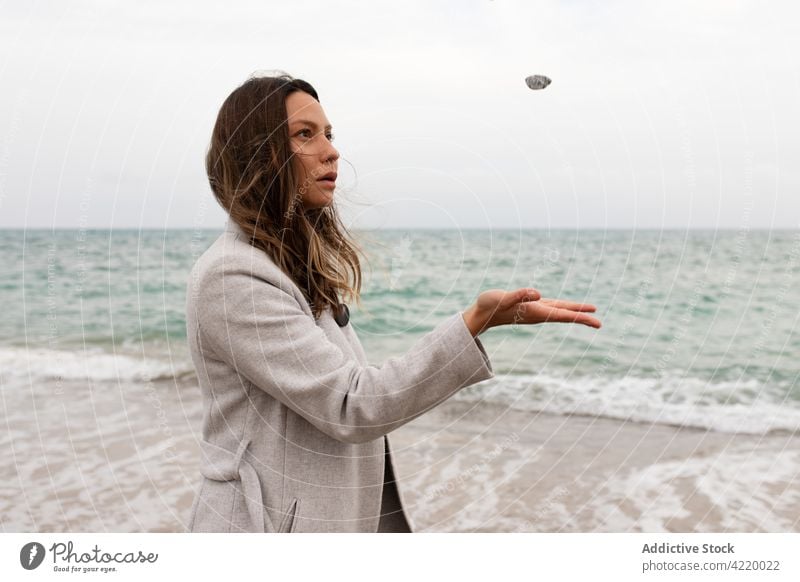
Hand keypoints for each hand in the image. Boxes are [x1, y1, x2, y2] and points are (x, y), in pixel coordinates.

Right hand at [462, 287, 600, 336]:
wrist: (481, 314)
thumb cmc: (490, 305)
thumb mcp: (502, 297)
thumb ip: (519, 295)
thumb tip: (538, 293)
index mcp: (535, 311)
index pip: (562, 314)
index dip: (579, 316)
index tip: (595, 319)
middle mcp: (538, 313)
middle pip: (565, 316)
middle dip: (582, 318)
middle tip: (600, 323)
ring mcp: (536, 311)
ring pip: (560, 312)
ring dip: (575, 312)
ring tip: (591, 312)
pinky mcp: (532, 307)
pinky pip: (553, 308)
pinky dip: (565, 308)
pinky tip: (569, 307)